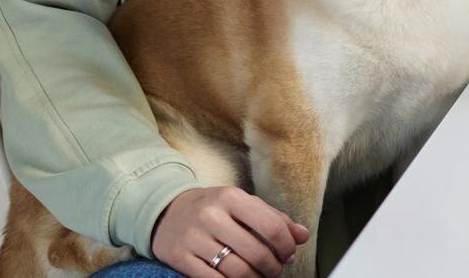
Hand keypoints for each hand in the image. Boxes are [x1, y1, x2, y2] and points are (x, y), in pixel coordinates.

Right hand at [150, 185, 306, 277]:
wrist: (166, 212)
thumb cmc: (214, 208)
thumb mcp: (243, 204)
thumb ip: (274, 218)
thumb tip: (302, 236)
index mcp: (232, 198)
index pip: (271, 226)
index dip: (286, 246)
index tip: (289, 254)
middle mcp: (212, 216)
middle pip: (255, 252)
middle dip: (273, 267)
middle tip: (276, 270)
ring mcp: (194, 238)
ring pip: (236, 270)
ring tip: (260, 276)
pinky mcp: (180, 258)